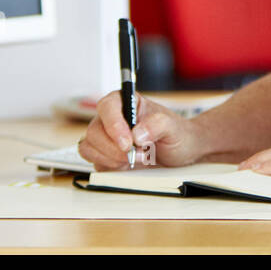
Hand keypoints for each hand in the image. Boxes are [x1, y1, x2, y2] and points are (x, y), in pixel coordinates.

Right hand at [78, 91, 204, 170]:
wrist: (181, 151)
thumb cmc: (176, 134)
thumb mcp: (173, 126)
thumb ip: (157, 124)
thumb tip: (137, 134)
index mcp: (126, 102)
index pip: (107, 107)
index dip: (113, 125)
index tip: (127, 142)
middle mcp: (112, 118)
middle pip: (94, 131)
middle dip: (114, 148)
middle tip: (138, 155)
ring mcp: (105, 137)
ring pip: (89, 147)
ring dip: (112, 159)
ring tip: (137, 159)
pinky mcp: (104, 155)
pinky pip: (94, 162)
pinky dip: (110, 167)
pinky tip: (128, 166)